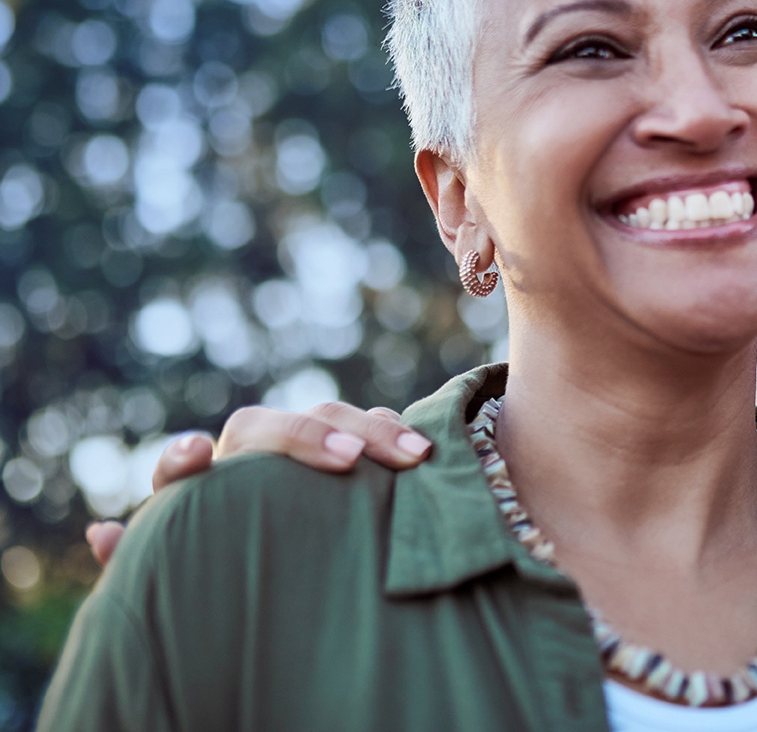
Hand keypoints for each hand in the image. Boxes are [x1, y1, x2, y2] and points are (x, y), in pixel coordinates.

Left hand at [86, 402, 431, 566]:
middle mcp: (248, 458)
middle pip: (268, 426)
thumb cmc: (229, 572)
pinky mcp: (348, 448)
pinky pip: (370, 423)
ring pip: (329, 415)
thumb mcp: (187, 575)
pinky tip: (422, 451)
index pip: (182, 467)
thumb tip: (98, 532)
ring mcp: (302, 447)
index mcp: (200, 490)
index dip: (184, 458)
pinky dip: (396, 430)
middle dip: (309, 437)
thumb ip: (147, 554)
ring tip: (411, 458)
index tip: (196, 456)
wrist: (281, 563)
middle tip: (349, 461)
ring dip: (372, 430)